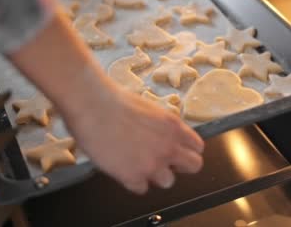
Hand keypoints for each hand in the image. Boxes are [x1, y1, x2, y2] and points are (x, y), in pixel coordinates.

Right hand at [64, 81, 204, 193]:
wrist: (92, 106)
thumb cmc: (114, 101)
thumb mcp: (151, 109)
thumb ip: (164, 128)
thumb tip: (166, 137)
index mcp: (174, 127)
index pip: (197, 147)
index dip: (186, 150)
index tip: (177, 151)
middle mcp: (168, 147)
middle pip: (194, 166)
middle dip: (180, 166)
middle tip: (164, 162)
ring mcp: (152, 164)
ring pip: (168, 182)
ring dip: (155, 175)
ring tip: (138, 163)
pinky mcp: (132, 177)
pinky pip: (141, 188)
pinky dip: (132, 181)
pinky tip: (122, 167)